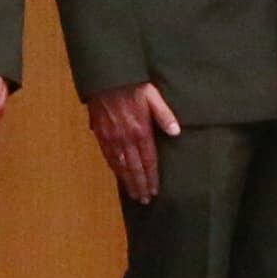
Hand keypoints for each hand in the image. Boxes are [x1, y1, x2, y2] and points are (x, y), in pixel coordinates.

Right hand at [86, 84, 181, 205]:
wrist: (106, 77)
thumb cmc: (133, 85)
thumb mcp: (153, 96)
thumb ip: (164, 115)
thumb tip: (176, 132)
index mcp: (141, 131)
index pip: (148, 160)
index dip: (152, 176)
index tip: (154, 190)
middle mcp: (125, 138)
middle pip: (134, 167)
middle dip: (140, 185)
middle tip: (144, 200)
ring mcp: (111, 138)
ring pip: (120, 165)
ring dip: (127, 181)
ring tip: (133, 193)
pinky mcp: (100, 134)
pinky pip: (108, 156)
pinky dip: (114, 169)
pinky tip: (118, 175)